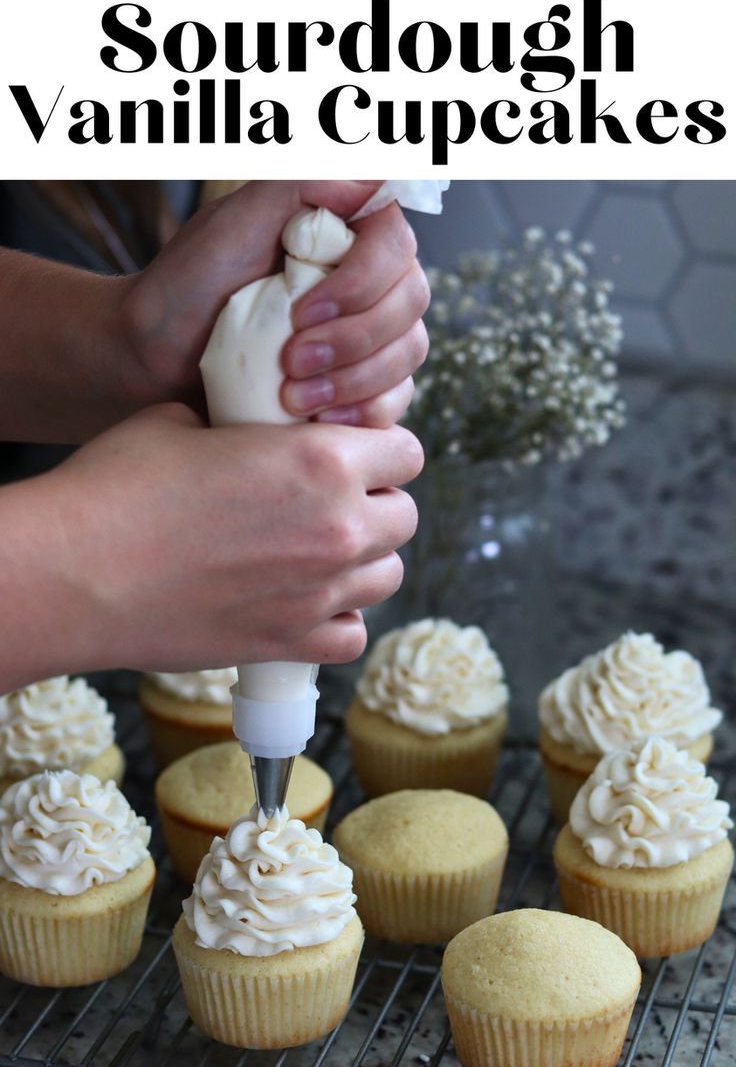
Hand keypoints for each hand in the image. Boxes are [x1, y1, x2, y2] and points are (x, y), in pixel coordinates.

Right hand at [3, 404, 422, 686]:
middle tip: (334, 503)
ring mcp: (319, 594)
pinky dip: (337, 620)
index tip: (356, 455)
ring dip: (362, 562)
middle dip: (376, 505)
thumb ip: (242, 423)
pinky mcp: (290, 645)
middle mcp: (338, 529)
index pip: (406, 450)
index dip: (382, 449)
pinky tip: (304, 603)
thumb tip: (251, 431)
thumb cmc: (118, 488)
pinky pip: (352, 636)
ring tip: (317, 553)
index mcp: (322, 460)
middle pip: (405, 517)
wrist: (75, 574)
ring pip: (387, 577)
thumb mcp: (183, 421)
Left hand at [121, 180, 429, 428]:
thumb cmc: (189, 282)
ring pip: (406, 355)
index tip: (302, 310)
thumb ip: (300, 185)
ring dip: (354, 381)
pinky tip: (318, 421)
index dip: (362, 281)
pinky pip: (393, 402)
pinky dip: (361, 413)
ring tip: (294, 399)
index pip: (395, 244)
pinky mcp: (361, 385)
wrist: (156, 354)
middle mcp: (369, 280)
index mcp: (346, 231)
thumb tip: (371, 178)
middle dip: (353, 340)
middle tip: (290, 362)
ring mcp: (371, 335)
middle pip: (409, 302)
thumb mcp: (235, 221)